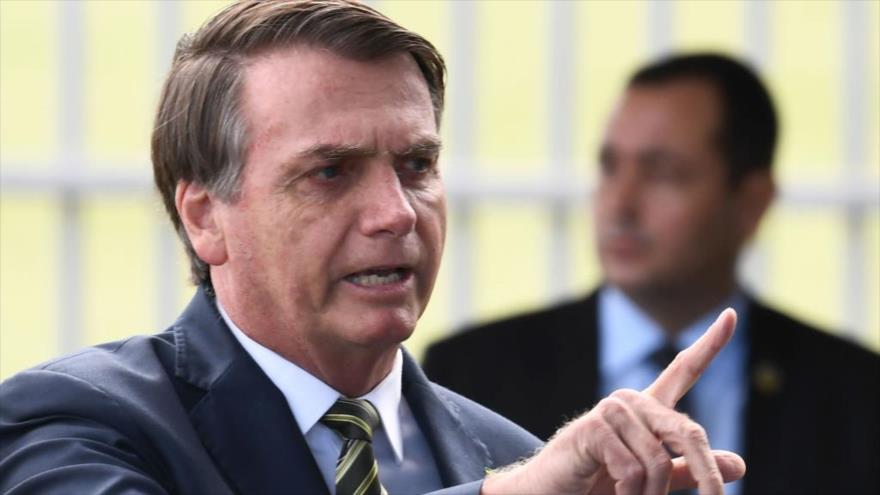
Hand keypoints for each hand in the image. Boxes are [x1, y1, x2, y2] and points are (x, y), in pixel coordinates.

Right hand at [482, 308, 744, 494]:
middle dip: (706, 474)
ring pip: (660, 462)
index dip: (711, 344)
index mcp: (648, 409)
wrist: (548, 493)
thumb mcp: (652, 479)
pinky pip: (633, 470)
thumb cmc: (597, 483)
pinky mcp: (593, 428)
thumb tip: (739, 464)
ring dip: (650, 494)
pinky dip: (628, 492)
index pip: (684, 370)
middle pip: (688, 433)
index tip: (731, 315)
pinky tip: (610, 489)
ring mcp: (612, 411)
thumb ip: (690, 469)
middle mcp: (632, 402)